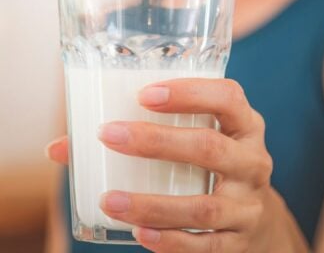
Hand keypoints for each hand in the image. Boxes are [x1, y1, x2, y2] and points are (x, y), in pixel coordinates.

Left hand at [48, 78, 273, 252]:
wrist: (256, 213)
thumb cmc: (213, 162)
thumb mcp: (197, 135)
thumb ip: (142, 132)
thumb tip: (61, 147)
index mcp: (244, 124)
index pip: (227, 97)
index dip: (190, 92)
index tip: (144, 94)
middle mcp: (252, 161)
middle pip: (210, 148)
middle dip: (157, 142)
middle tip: (110, 135)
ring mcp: (248, 203)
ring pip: (203, 206)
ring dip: (153, 203)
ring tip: (109, 199)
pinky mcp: (239, 239)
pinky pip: (205, 245)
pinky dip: (170, 240)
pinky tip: (138, 231)